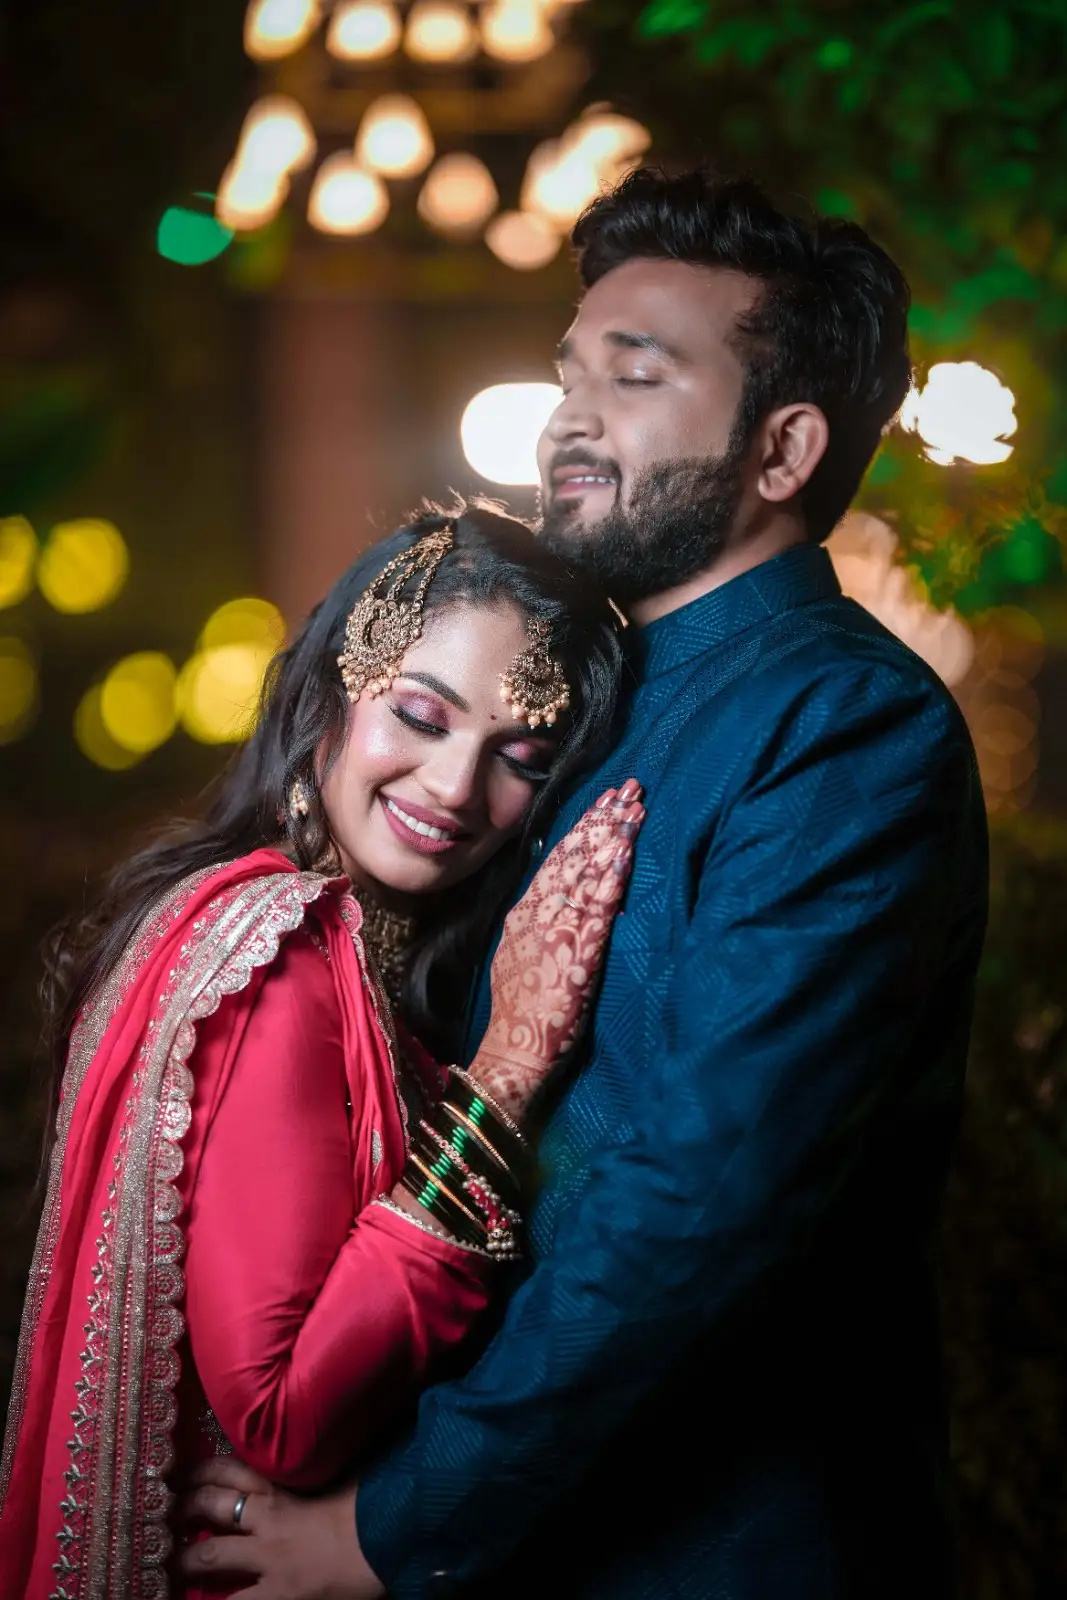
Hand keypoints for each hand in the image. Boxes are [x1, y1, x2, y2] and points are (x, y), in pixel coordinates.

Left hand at [179, 1457, 382, 1599]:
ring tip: (168, 1565)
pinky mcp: (276, 1596)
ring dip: (186, 1560)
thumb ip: (320, 1473)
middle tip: (166, 1510)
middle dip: (185, 1506)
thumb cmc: (372, 1505)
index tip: (185, 1472)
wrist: (386, 1540)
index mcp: (284, 1487)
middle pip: (214, 1503)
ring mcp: (267, 1559)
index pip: (234, 1468)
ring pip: (212, 1554)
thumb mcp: (344, 1478)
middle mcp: (268, 1518)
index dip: (204, 1470)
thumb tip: (314, 1458)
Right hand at [471, 778, 643, 1119]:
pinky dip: (610, 877)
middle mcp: (538, 914)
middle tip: (628, 788)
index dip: (582, 829)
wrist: (514, 1051)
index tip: (604, 802)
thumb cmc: (522, 1013)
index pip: (556, 860)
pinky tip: (625, 854)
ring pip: (585, 873)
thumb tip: (558, 903)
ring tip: (634, 808)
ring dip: (611, 837)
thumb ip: (540, 927)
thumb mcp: (522, 957)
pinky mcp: (575, 951)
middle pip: (573, 856)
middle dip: (602, 820)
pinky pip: (595, 906)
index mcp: (525, 914)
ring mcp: (555, 930)